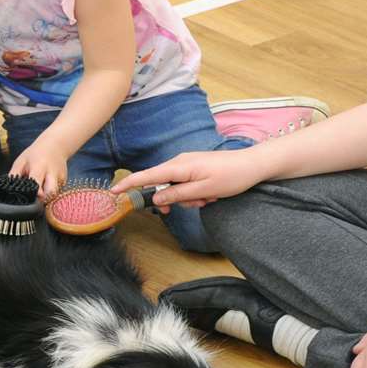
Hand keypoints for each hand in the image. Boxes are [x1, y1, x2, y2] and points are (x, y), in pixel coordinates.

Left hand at [10, 140, 71, 197]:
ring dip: (46, 197)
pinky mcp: (64, 181)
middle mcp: (52, 173)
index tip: (29, 197)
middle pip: (51, 193)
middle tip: (35, 198)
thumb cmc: (36, 154)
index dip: (34, 193)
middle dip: (43, 199)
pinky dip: (50, 192)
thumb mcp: (21, 161)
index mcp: (39, 166)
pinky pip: (56, 192)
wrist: (55, 145)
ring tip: (40, 191)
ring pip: (55, 194)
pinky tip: (46, 185)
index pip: (37, 184)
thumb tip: (8, 189)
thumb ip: (14, 175)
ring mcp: (60, 178)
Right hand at [112, 149, 265, 209]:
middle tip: (194, 204)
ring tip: (208, 199)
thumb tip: (156, 199)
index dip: (129, 184)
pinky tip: (209, 195)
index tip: (114, 191)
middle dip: (174, 200)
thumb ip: (177, 195)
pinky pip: (185, 184)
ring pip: (175, 188)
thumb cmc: (231, 176)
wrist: (252, 165)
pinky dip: (193, 194)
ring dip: (188, 199)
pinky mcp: (194, 168)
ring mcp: (187, 165)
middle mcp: (180, 162)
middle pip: (161, 185)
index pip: (147, 176)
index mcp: (179, 166)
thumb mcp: (203, 191)